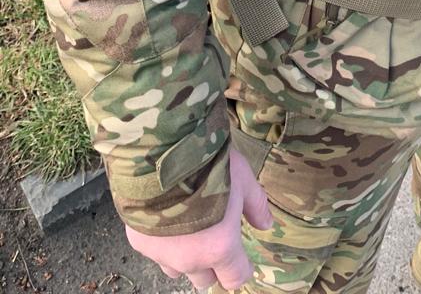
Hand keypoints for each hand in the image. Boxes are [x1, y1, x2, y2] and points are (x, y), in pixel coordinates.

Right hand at [125, 148, 271, 290]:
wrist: (161, 155)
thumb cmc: (208, 166)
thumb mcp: (243, 179)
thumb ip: (255, 206)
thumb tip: (267, 225)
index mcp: (220, 247)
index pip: (234, 278)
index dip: (240, 269)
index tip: (242, 258)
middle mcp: (190, 259)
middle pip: (205, 279)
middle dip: (212, 264)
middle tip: (214, 236)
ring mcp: (162, 254)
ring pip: (177, 269)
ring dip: (186, 256)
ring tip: (188, 227)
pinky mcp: (139, 242)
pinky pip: (155, 252)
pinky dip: (163, 241)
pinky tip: (165, 215)